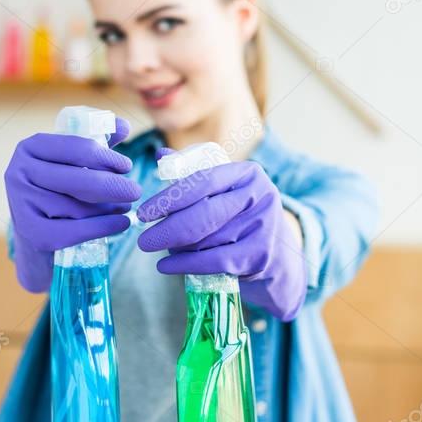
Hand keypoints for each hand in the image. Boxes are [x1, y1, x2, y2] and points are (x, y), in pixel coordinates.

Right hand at [5, 117, 140, 290]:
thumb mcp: (73, 162)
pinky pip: (75, 230)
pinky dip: (103, 227)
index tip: (127, 166)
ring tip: (125, 207)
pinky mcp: (31, 232)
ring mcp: (21, 203)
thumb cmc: (59, 189)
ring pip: (78, 207)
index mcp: (31, 146)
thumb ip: (97, 142)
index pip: (75, 148)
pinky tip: (122, 223)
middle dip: (112, 185)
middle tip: (136, 191)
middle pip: (77, 179)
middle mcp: (19, 172)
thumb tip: (124, 126)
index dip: (105, 157)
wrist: (35, 231)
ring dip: (109, 208)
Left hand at [137, 156, 306, 319]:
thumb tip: (159, 155)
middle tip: (143, 240)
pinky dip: (185, 265)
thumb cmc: (240, 218)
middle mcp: (259, 196)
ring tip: (163, 249)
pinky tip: (165, 267)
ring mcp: (263, 226)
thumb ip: (193, 173)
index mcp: (247, 173)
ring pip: (206, 239)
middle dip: (168, 229)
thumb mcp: (224, 191)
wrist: (277, 256)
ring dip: (177, 248)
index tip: (144, 212)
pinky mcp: (260, 255)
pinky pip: (214, 261)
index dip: (170, 198)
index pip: (202, 181)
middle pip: (204, 214)